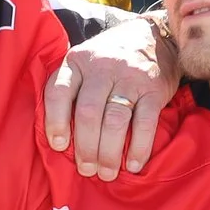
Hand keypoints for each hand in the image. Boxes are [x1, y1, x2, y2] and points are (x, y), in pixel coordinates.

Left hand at [49, 15, 174, 177]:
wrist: (154, 36)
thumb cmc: (109, 59)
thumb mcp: (84, 62)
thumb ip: (69, 89)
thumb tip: (58, 137)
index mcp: (77, 62)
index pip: (59, 92)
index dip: (55, 122)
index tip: (59, 146)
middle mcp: (102, 67)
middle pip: (88, 112)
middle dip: (85, 147)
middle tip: (86, 170)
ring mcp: (129, 77)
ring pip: (115, 120)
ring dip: (109, 152)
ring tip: (106, 173)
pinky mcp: (154, 89)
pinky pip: (144, 122)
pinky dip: (138, 147)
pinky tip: (132, 165)